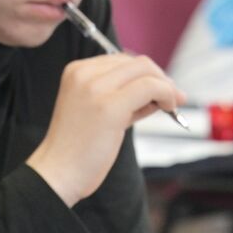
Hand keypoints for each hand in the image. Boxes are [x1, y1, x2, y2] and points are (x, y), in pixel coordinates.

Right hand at [26, 53, 185, 206]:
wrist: (58, 172)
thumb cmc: (77, 148)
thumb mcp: (96, 111)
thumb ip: (122, 96)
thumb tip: (161, 89)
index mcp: (76, 72)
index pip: (122, 60)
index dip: (145, 74)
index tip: (159, 91)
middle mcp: (83, 74)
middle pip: (137, 62)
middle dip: (160, 78)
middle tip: (173, 98)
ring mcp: (95, 89)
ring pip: (146, 71)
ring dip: (166, 86)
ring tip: (171, 105)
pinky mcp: (110, 106)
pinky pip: (151, 87)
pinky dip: (167, 95)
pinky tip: (169, 109)